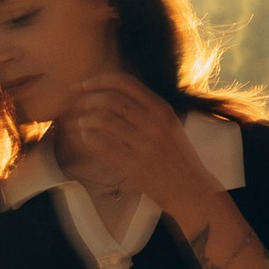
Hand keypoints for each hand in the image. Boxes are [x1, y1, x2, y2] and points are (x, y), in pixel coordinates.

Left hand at [59, 71, 212, 216]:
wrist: (190, 188)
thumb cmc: (177, 157)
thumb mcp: (170, 125)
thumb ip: (147, 109)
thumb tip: (115, 94)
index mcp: (161, 109)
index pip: (126, 83)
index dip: (101, 80)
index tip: (85, 85)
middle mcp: (153, 123)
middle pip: (111, 99)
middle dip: (88, 99)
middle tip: (78, 104)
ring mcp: (144, 143)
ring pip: (104, 120)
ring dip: (86, 119)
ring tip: (81, 122)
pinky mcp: (134, 164)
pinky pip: (102, 144)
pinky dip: (89, 138)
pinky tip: (86, 138)